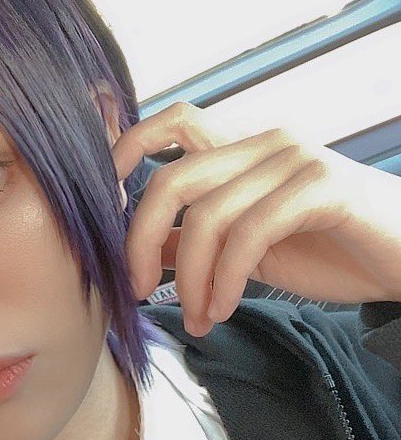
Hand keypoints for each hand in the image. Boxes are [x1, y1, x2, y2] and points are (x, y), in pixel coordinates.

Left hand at [112, 102, 400, 336]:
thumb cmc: (332, 249)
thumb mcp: (251, 247)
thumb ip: (200, 240)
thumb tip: (147, 250)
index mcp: (245, 147)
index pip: (171, 122)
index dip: (125, 151)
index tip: (106, 210)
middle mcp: (266, 141)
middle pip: (172, 177)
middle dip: (142, 239)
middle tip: (137, 289)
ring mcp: (296, 160)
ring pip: (208, 214)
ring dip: (192, 279)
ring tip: (200, 318)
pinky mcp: (323, 188)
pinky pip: (251, 234)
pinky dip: (227, 280)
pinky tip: (226, 308)